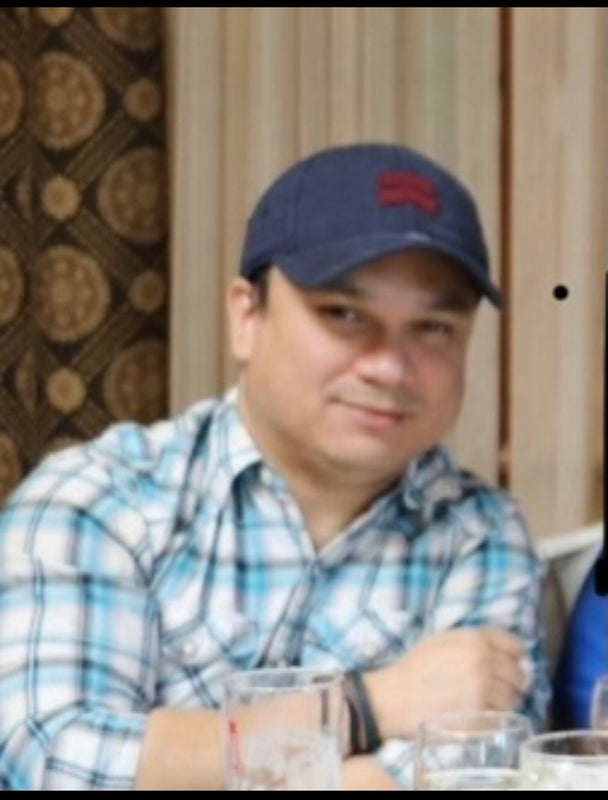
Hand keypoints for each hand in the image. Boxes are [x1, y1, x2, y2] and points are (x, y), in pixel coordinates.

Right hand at [365, 627, 526, 739]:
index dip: (515, 656)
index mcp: (475, 639)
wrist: (394, 696)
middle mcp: (483, 661)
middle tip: (499, 688)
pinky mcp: (478, 715)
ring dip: (505, 702)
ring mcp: (482, 690)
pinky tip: (481, 716)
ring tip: (489, 704)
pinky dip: (495, 719)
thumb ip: (473, 640)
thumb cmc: (415, 666)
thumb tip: (502, 651)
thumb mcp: (442, 640)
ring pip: (513, 699)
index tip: (511, 664)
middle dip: (512, 682)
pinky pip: (500, 719)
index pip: (515, 646)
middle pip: (519, 675)